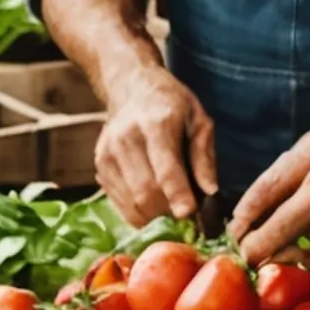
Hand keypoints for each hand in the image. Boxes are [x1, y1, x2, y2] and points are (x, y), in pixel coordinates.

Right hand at [94, 61, 215, 226]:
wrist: (131, 89)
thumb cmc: (172, 105)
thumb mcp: (198, 119)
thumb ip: (205, 156)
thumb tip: (210, 192)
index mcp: (156, 124)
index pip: (165, 167)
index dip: (178, 195)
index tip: (190, 214)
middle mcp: (127, 139)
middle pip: (146, 191)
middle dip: (168, 213)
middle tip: (188, 220)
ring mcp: (108, 154)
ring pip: (131, 202)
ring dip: (154, 218)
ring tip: (172, 214)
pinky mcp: (99, 166)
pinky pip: (120, 203)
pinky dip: (139, 213)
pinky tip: (154, 208)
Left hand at [228, 118, 309, 270]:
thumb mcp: (309, 147)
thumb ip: (277, 179)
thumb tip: (245, 215)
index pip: (270, 206)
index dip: (245, 226)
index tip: (233, 235)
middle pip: (285, 237)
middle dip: (257, 250)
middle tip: (244, 253)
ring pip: (307, 256)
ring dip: (282, 258)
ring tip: (268, 254)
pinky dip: (308, 260)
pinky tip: (298, 253)